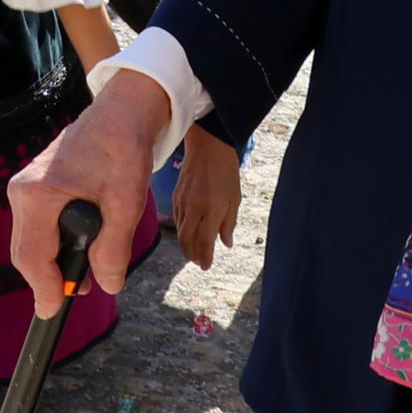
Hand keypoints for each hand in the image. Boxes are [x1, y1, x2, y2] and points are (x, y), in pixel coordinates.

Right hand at [9, 72, 166, 312]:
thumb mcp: (125, 205)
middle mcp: (21, 192)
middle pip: (25, 252)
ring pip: (30, 240)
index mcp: (38, 195)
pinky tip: (80, 245)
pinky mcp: (32, 186)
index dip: (44, 289)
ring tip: (87, 271)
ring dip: (53, 260)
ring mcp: (23, 187)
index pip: (32, 257)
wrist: (119, 115)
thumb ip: (113, 250)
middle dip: (48, 278)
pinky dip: (53, 242)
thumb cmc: (121, 152)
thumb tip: (106, 284)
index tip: (53, 312)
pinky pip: (36, 226)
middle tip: (80, 292)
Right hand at [173, 129, 242, 267]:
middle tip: (199, 263)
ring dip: (186, 244)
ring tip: (193, 252)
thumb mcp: (235, 198)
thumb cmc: (226, 170)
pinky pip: (177, 219)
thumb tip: (226, 243)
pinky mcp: (175, 196)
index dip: (205, 257)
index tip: (206, 266)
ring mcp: (182, 202)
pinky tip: (187, 232)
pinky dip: (181, 230)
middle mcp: (194, 208)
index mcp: (212, 209)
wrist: (208, 146)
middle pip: (188, 240)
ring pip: (180, 231)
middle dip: (192, 254)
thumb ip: (229, 223)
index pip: (205, 241)